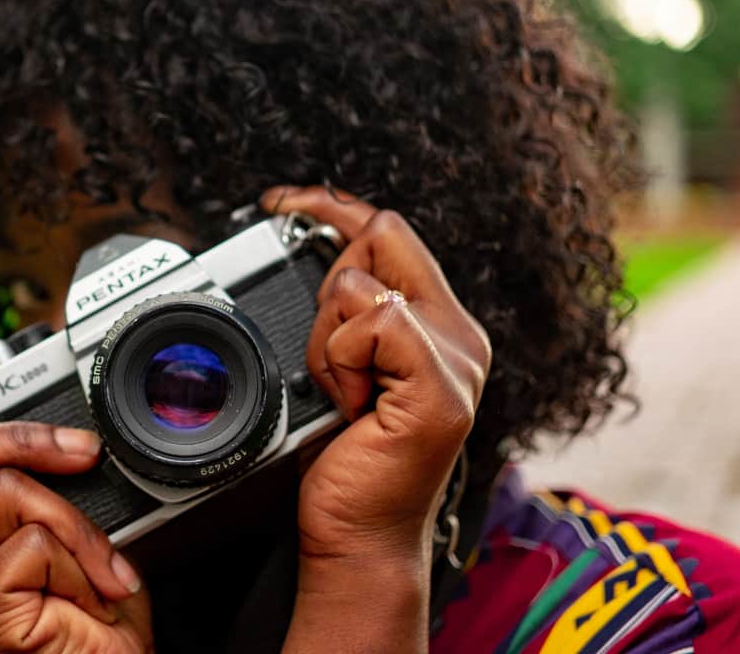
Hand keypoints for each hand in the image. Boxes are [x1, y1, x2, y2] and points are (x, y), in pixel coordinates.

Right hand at [0, 346, 152, 652]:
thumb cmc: (90, 620)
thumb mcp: (61, 537)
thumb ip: (37, 490)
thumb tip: (65, 436)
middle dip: (20, 437)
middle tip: (84, 451)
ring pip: (5, 493)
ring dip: (77, 527)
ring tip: (101, 574)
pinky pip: (32, 543)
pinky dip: (80, 564)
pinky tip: (90, 601)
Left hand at [260, 187, 490, 651]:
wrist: (356, 534)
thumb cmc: (342, 459)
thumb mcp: (337, 366)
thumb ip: (346, 313)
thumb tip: (318, 255)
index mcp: (437, 322)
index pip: (389, 230)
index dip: (332, 208)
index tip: (280, 205)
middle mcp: (458, 333)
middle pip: (378, 238)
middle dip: (325, 289)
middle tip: (325, 360)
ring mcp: (457, 359)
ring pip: (362, 283)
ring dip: (324, 339)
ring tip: (339, 393)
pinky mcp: (442, 387)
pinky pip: (373, 322)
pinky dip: (339, 361)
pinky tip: (350, 404)